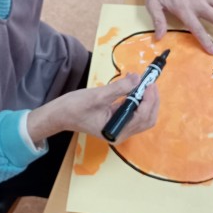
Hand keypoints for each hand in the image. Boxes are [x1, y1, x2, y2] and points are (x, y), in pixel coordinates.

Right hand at [27, 74, 159, 144]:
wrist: (60, 114)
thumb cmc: (75, 107)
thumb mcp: (97, 96)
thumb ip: (119, 88)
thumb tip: (137, 78)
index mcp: (117, 131)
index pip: (142, 116)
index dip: (149, 99)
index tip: (149, 83)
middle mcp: (121, 133)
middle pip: (147, 119)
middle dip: (152, 100)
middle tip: (150, 82)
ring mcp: (120, 128)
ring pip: (143, 116)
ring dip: (147, 100)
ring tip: (145, 83)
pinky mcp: (117, 121)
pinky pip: (134, 112)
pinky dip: (138, 100)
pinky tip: (135, 88)